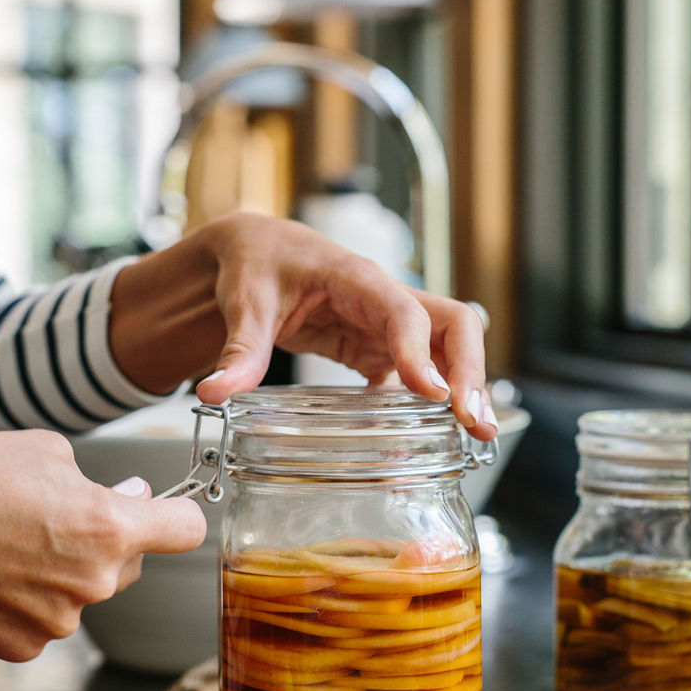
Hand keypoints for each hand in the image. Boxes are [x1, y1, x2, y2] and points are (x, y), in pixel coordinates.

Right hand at [0, 431, 205, 660]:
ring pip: (85, 593)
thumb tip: (132, 496)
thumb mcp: (48, 452)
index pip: (186, 530)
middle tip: (56, 517)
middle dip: (108, 541)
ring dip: (64, 573)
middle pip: (131, 563)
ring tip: (11, 544)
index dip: (175, 516)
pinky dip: (28, 602)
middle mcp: (95, 582)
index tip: (164, 512)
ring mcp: (60, 620)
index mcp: (111, 528)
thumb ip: (103, 482)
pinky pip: (46, 620)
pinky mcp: (25, 646)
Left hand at [109, 212, 496, 438]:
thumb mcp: (244, 304)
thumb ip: (239, 349)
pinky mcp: (378, 349)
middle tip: (473, 422)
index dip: (420, 353)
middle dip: (470, 372)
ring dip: (464, 389)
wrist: (255, 251)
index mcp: (356, 278)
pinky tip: (434, 439)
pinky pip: (417, 373)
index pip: (404, 312)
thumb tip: (215, 392)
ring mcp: (387, 326)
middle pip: (453, 326)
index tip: (432, 394)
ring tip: (474, 436)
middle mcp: (384, 300)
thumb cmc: (255, 264)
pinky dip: (429, 404)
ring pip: (446, 350)